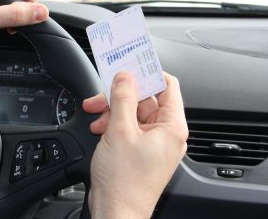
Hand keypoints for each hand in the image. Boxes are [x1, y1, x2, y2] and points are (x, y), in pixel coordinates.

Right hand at [83, 72, 187, 218]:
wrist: (116, 212)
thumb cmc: (125, 182)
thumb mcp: (120, 130)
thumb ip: (123, 98)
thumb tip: (125, 76)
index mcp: (172, 127)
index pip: (168, 86)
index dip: (149, 73)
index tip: (131, 64)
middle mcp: (166, 134)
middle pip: (146, 99)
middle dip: (121, 96)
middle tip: (102, 95)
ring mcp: (153, 144)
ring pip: (134, 114)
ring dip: (114, 111)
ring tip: (96, 116)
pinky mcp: (140, 153)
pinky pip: (129, 129)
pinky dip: (114, 125)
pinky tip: (99, 128)